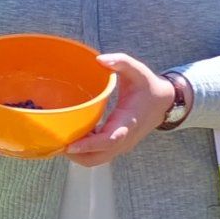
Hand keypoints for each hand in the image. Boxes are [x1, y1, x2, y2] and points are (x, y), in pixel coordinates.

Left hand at [64, 52, 173, 166]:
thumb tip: (100, 59)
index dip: (88, 145)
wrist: (164, 103)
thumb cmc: (148, 86)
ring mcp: (121, 145)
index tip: (69, 146)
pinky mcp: (117, 145)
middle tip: (54, 142)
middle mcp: (124, 138)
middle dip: (76, 155)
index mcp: (127, 122)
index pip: (108, 141)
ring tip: (60, 139)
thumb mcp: (138, 71)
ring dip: (78, 154)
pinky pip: (98, 154)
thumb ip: (121, 62)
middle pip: (97, 157)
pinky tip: (72, 135)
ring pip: (96, 159)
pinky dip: (84, 150)